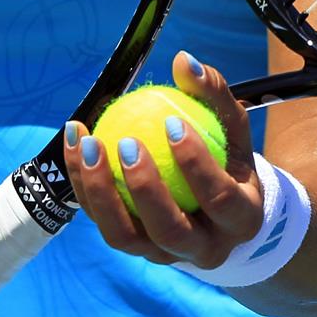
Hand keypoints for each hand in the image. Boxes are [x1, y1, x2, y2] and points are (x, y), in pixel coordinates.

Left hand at [64, 51, 262, 268]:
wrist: (217, 212)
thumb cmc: (228, 164)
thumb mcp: (233, 130)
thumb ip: (214, 96)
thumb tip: (184, 61)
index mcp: (240, 220)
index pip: (219, 199)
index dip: (196, 165)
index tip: (171, 122)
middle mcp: (203, 249)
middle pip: (169, 231)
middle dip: (144, 188)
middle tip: (125, 142)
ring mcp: (163, 255)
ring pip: (124, 237)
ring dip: (100, 192)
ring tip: (88, 143)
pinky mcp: (133, 248)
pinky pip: (101, 221)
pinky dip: (84, 184)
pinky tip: (76, 143)